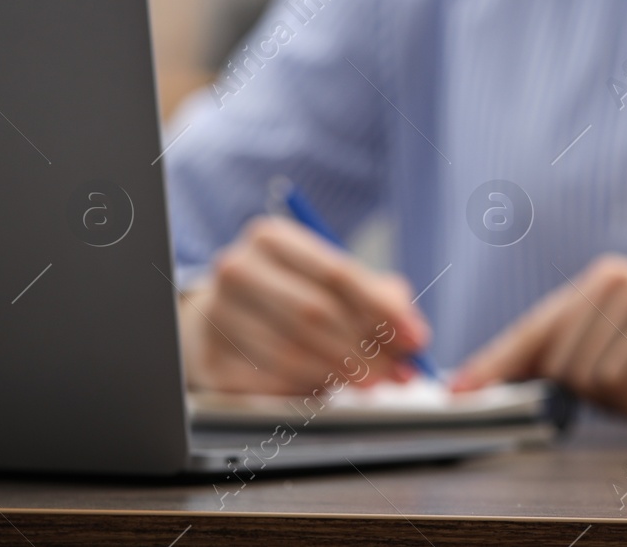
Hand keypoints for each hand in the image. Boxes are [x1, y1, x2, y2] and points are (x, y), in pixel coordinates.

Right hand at [179, 216, 430, 394]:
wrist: (223, 316)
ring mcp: (216, 316)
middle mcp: (237, 270)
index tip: (416, 337)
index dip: (382, 309)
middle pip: (314, 314)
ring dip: (343, 374)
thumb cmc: (292, 292)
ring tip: (374, 381)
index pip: (336, 273)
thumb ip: (377, 296)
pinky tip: (331, 387)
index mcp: (270, 238)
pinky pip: (270, 383)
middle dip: (367, 348)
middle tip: (400, 371)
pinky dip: (308, 389)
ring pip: (292, 352)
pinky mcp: (210, 361)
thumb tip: (411, 333)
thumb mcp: (332, 277)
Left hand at [449, 254, 626, 417]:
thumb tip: (517, 390)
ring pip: (587, 383)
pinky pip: (620, 387)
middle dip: (600, 399)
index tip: (458, 392)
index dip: (494, 365)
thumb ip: (581, 362)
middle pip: (558, 369)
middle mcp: (610, 279)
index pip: (533, 330)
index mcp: (598, 284)